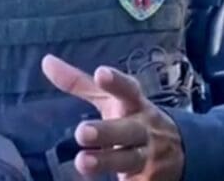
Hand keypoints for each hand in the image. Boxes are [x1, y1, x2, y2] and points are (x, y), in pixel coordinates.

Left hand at [42, 55, 183, 180]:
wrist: (177, 152)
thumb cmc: (131, 118)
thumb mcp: (110, 100)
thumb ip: (79, 83)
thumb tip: (46, 61)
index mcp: (135, 105)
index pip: (128, 90)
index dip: (116, 83)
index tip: (101, 73)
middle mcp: (144, 129)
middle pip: (127, 130)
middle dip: (106, 132)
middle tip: (82, 132)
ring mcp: (148, 157)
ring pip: (128, 160)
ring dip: (106, 162)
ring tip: (82, 162)